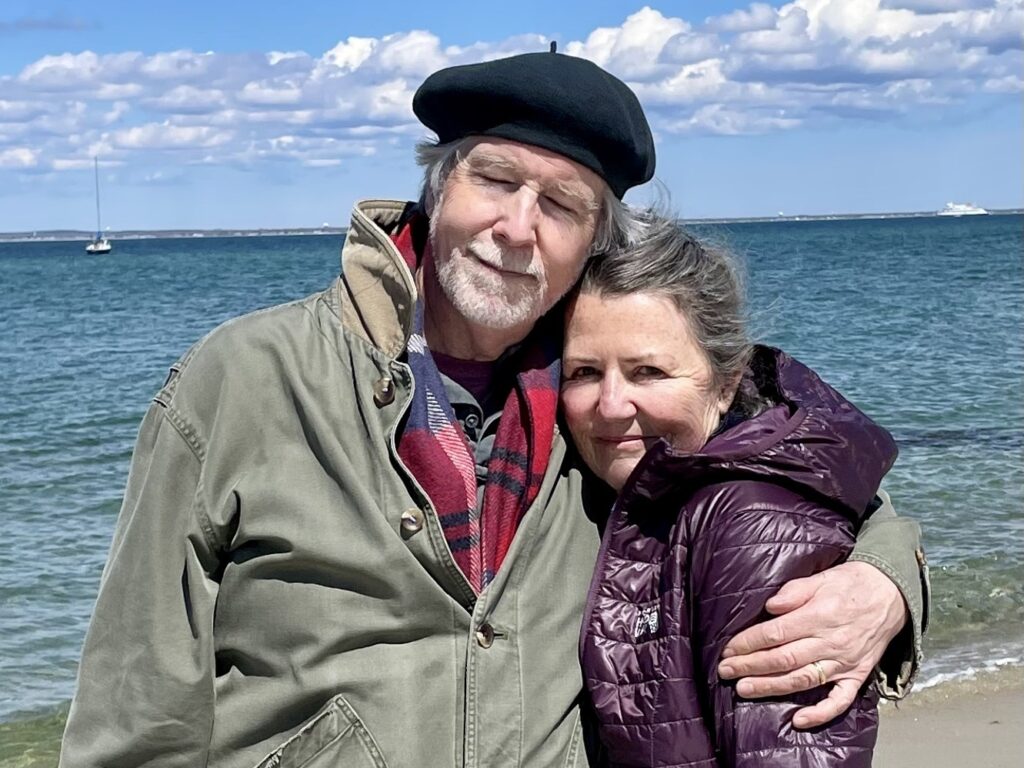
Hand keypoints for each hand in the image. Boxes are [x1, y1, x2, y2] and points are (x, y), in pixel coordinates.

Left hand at [717, 561, 907, 728]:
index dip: (749, 643)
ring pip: (803, 680)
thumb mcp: (821, 578)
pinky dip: (821, 713)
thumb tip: (770, 607)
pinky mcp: (857, 675)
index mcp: (819, 616)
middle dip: (751, 666)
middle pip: (784, 659)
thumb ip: (794, 591)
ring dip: (771, 687)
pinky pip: (840, 700)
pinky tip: (798, 721)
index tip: (728, 649)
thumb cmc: (850, 584)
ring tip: (744, 690)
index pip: (776, 633)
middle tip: (725, 671)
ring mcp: (844, 662)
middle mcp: (830, 642)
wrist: (891, 593)